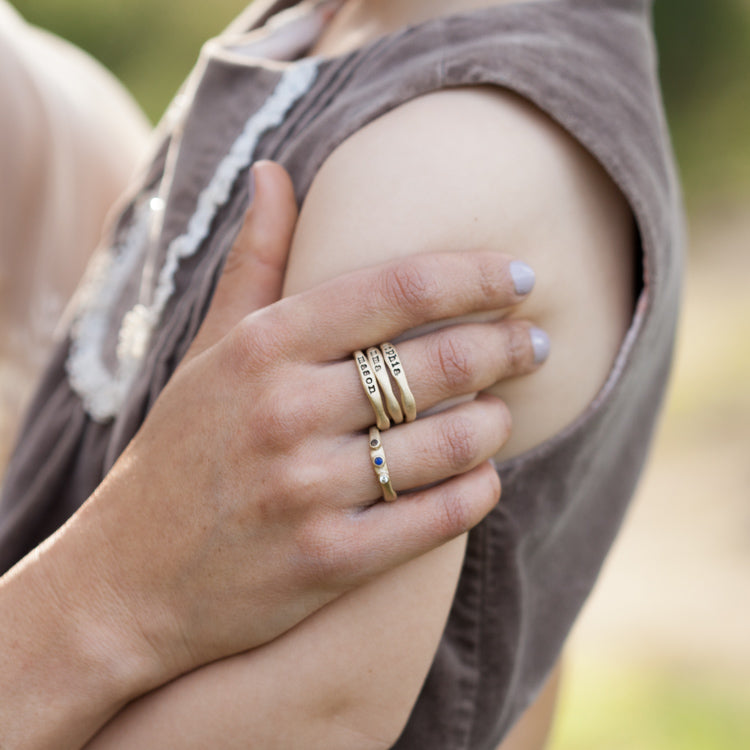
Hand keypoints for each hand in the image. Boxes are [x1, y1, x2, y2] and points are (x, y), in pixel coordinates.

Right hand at [18, 163, 545, 725]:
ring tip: (504, 412)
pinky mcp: (328, 561)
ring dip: (495, 423)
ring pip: (450, 442)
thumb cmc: (178, 453)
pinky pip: (437, 518)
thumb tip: (273, 170)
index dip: (475, 275)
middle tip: (536, 344)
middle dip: (506, 347)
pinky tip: (485, 478)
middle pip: (437, 362)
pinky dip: (477, 493)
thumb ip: (254, 262)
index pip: (396, 289)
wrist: (129, 579)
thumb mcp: (208, 351)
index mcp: (262, 348)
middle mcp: (285, 412)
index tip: (522, 277)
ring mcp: (307, 490)